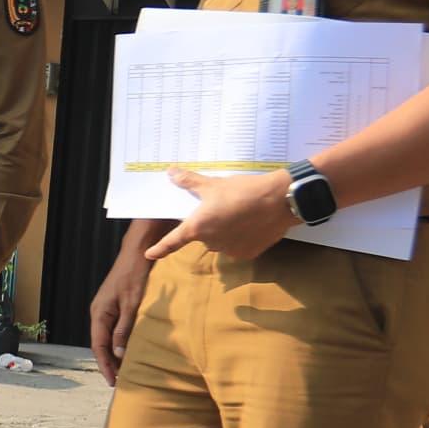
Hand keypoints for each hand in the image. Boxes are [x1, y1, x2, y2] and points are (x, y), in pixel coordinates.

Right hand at [89, 257, 150, 384]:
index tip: (112, 381)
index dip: (105, 365)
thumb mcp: (131, 304)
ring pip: (105, 338)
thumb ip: (124, 329)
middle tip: (117, 381)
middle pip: (99, 344)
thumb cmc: (134, 276)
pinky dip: (116, 343)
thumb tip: (119, 354)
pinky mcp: (113, 307)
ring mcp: (105, 310)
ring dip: (112, 354)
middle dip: (107, 363)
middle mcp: (98, 313)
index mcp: (99, 314)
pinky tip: (125, 350)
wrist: (137, 254)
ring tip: (121, 370)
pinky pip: (111, 330)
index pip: (98, 346)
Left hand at [150, 168, 296, 263]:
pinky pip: (239, 246)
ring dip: (226, 231)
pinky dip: (242, 237)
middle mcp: (211, 243)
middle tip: (224, 206)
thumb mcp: (213, 184)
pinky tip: (252, 223)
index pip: (173, 241)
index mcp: (198, 227)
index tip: (149, 254)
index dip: (160, 248)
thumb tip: (170, 173)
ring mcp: (230, 251)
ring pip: (222, 241)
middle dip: (210, 223)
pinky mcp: (248, 254)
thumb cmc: (242, 191)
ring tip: (241, 212)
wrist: (279, 201)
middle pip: (203, 235)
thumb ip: (189, 182)